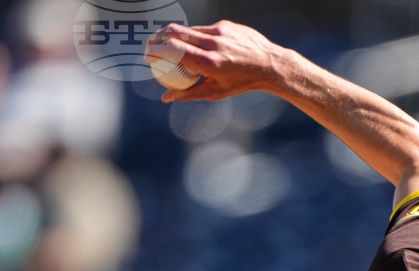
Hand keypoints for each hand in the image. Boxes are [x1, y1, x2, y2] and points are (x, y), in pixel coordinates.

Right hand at [144, 21, 290, 102]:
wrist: (269, 65)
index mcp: (209, 62)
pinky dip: (197, 37)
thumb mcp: (216, 92)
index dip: (155, 50)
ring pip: (188, 29)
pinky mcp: (225, 25)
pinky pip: (204, 29)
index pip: (172, 49)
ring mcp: (219, 31)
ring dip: (175, 36)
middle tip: (151, 46)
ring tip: (170, 46)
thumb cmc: (242, 83)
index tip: (148, 57)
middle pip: (174, 32)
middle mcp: (213, 43)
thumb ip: (189, 94)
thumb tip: (165, 98)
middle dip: (157, 37)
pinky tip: (201, 46)